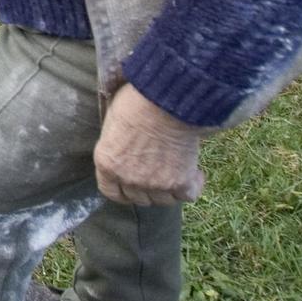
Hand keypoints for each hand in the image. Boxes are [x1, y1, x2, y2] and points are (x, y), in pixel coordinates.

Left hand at [93, 84, 205, 206]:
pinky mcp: (180, 182)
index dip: (123, 190)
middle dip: (147, 188)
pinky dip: (192, 186)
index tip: (132, 183)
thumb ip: (115, 143)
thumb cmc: (136, 101)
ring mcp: (154, 183)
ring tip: (175, 170)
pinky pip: (188, 196)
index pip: (111, 192)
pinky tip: (194, 173)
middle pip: (139, 199)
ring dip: (169, 189)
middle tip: (157, 172)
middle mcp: (128, 178)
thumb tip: (123, 146)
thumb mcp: (113, 120)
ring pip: (163, 201)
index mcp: (107, 163)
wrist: (165, 100)